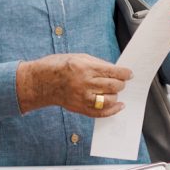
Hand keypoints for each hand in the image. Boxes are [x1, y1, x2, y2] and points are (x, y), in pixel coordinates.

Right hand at [16, 53, 132, 117]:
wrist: (39, 82)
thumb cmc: (58, 66)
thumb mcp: (78, 57)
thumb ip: (97, 64)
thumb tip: (114, 70)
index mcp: (85, 67)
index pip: (112, 72)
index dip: (125, 73)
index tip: (130, 74)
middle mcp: (84, 83)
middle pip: (113, 86)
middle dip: (121, 84)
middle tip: (122, 82)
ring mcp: (82, 97)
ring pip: (109, 100)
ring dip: (116, 96)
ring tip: (116, 91)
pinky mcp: (79, 108)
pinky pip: (100, 113)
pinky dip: (111, 111)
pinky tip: (118, 106)